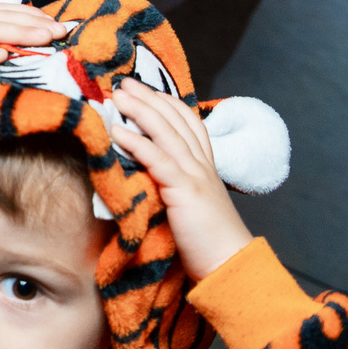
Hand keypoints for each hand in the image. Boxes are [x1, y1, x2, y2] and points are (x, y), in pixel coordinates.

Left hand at [107, 82, 253, 282]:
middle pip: (175, 119)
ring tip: (117, 95)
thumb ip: (174, 183)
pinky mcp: (185, 191)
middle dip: (148, 97)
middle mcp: (202, 164)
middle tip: (124, 82)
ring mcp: (195, 175)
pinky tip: (117, 131)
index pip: (188, 122)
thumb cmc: (208, 241)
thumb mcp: (191, 203)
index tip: (142, 90)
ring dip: (139, 110)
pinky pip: (158, 159)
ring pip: (166, 132)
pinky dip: (137, 141)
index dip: (165, 102)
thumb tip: (144, 171)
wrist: (231, 266)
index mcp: (205, 165)